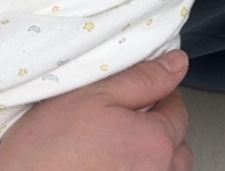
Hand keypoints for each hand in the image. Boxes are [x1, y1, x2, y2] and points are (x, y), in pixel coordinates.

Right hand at [0, 51, 192, 170]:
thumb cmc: (46, 151)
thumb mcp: (93, 94)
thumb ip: (142, 78)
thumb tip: (177, 63)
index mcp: (154, 142)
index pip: (178, 109)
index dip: (161, 93)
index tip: (141, 93)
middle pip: (177, 147)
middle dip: (161, 130)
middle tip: (128, 122)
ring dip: (152, 159)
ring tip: (120, 150)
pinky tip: (111, 166)